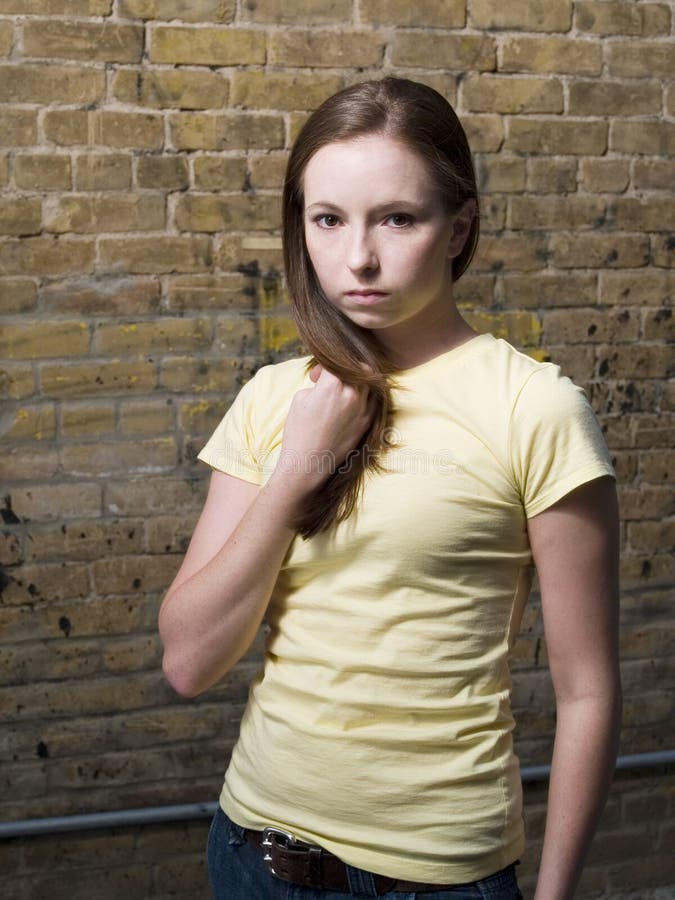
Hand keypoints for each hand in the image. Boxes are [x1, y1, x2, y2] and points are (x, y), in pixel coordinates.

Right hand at [273, 364, 374, 495]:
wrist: (308, 463)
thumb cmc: (299, 431)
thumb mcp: (301, 398)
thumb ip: (318, 383)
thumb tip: (326, 380)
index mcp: (333, 385)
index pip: (334, 363)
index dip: (322, 368)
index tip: (314, 377)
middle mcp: (352, 394)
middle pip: (358, 367)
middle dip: (345, 368)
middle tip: (332, 379)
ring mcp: (363, 409)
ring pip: (370, 382)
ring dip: (357, 380)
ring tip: (344, 389)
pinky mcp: (368, 422)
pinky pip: (373, 401)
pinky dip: (365, 396)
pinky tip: (352, 402)